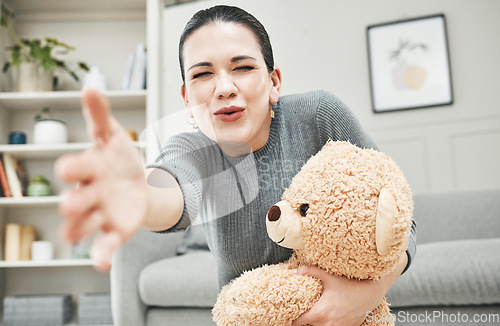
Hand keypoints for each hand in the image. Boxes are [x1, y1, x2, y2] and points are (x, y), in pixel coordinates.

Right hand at [55, 88, 148, 271]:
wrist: (138, 185)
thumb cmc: (119, 160)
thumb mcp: (112, 137)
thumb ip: (100, 116)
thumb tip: (91, 86)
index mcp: (89, 169)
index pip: (76, 168)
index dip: (73, 168)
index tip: (67, 167)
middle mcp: (88, 194)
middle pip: (76, 200)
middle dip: (73, 203)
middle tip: (71, 205)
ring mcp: (99, 214)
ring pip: (84, 225)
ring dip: (79, 230)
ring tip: (75, 237)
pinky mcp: (113, 231)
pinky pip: (104, 245)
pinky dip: (100, 255)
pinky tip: (100, 264)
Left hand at [292, 254, 406, 325]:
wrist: (371, 293)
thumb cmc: (350, 285)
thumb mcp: (328, 276)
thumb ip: (310, 271)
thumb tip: (294, 270)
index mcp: (320, 313)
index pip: (298, 322)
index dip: (292, 319)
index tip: (289, 314)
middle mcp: (327, 324)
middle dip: (304, 321)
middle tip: (302, 312)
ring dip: (316, 323)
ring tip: (314, 314)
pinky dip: (327, 324)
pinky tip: (328, 316)